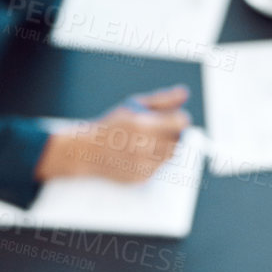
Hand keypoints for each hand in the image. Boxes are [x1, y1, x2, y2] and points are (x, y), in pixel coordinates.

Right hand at [36, 86, 190, 182]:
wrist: (86, 153)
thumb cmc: (110, 126)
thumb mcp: (133, 106)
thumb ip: (161, 100)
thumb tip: (184, 93)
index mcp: (142, 125)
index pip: (181, 122)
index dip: (179, 119)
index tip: (173, 119)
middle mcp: (143, 147)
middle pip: (177, 140)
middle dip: (171, 134)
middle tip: (157, 130)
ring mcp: (142, 165)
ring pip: (170, 155)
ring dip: (164, 147)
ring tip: (146, 141)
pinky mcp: (141, 178)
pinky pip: (159, 168)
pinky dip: (154, 160)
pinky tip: (138, 154)